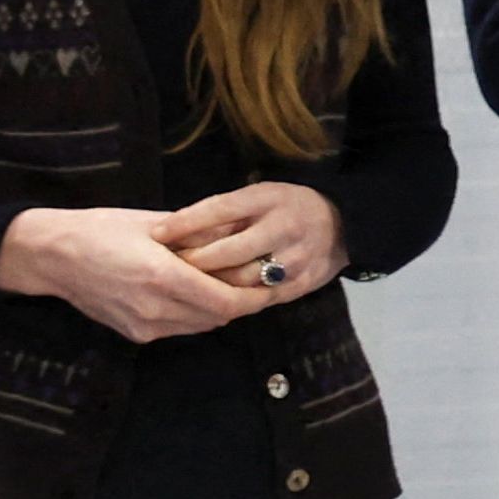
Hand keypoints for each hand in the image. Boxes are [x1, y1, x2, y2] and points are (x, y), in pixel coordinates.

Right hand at [0, 206, 273, 343]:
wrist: (54, 257)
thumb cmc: (103, 228)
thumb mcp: (153, 222)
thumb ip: (196, 234)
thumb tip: (235, 233)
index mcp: (162, 278)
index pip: (224, 302)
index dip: (253, 297)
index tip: (272, 282)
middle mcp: (155, 309)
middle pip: (217, 318)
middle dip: (243, 302)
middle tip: (262, 281)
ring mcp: (144, 327)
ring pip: (200, 326)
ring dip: (221, 310)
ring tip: (238, 284)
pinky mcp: (135, 334)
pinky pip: (179, 328)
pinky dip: (198, 314)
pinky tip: (202, 292)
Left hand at [154, 182, 348, 300]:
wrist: (341, 223)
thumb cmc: (288, 205)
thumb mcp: (260, 195)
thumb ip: (225, 213)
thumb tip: (175, 227)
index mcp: (268, 198)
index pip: (220, 210)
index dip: (185, 223)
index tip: (156, 233)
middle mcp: (282, 227)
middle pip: (228, 252)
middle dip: (193, 262)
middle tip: (165, 269)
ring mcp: (294, 259)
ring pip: (242, 281)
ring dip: (211, 286)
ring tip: (185, 289)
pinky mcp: (301, 285)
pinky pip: (260, 299)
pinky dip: (235, 302)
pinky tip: (214, 303)